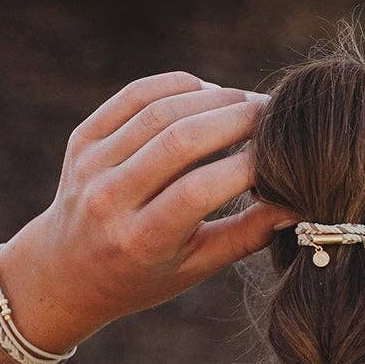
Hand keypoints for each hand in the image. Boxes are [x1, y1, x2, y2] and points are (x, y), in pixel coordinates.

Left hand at [0, 72, 293, 348]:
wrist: (65, 271)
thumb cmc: (144, 276)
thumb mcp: (196, 267)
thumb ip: (247, 235)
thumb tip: (299, 202)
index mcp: (141, 241)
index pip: (201, 189)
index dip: (248, 165)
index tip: (283, 155)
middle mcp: (109, 200)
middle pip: (180, 140)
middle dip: (236, 119)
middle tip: (275, 114)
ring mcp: (90, 165)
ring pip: (160, 111)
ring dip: (212, 97)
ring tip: (247, 102)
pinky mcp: (82, 139)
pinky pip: (134, 96)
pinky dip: (177, 86)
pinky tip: (208, 92)